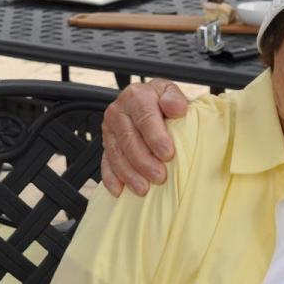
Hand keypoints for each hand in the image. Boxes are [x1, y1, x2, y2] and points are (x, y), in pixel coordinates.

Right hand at [100, 78, 188, 196]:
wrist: (150, 101)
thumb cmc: (163, 101)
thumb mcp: (171, 92)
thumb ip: (174, 98)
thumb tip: (177, 109)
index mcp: (136, 96)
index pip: (145, 118)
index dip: (156, 137)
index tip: (168, 154)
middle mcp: (118, 111)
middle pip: (129, 139)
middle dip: (144, 161)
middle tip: (160, 177)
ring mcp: (109, 129)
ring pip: (116, 154)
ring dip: (129, 174)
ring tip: (144, 188)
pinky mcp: (106, 143)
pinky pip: (105, 162)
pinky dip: (111, 178)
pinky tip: (119, 190)